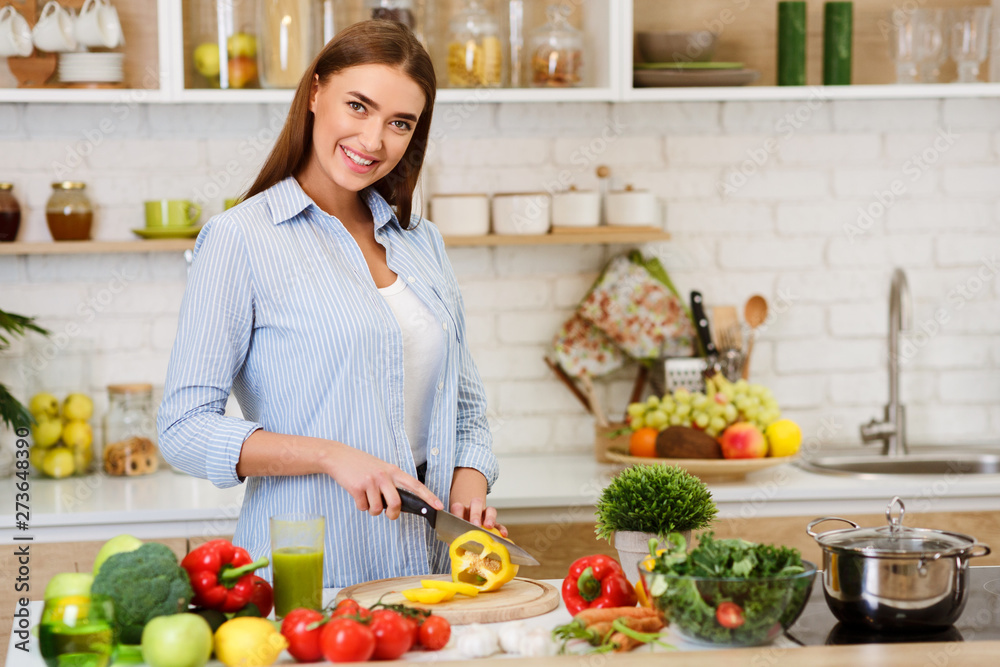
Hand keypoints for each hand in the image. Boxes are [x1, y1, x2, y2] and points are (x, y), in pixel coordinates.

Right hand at [324, 442, 441, 519]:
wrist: (339, 457)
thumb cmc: (362, 465)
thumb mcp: (381, 469)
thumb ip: (392, 483)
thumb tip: (399, 505)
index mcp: (393, 471)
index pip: (415, 485)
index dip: (428, 496)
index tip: (438, 506)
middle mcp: (384, 475)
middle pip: (396, 503)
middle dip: (393, 514)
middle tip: (389, 514)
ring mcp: (371, 481)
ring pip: (378, 509)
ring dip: (372, 510)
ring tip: (367, 498)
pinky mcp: (357, 488)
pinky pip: (363, 507)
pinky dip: (361, 506)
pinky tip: (358, 495)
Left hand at [450, 499, 507, 537]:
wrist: (469, 531)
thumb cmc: (460, 532)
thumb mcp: (455, 533)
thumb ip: (453, 537)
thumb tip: (452, 544)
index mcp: (461, 510)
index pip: (458, 507)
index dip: (458, 513)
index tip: (459, 523)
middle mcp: (474, 509)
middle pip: (476, 503)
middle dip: (476, 514)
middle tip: (476, 525)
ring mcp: (485, 515)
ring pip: (490, 509)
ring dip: (490, 517)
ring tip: (489, 526)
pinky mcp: (494, 524)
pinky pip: (499, 524)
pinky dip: (501, 529)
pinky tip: (502, 534)